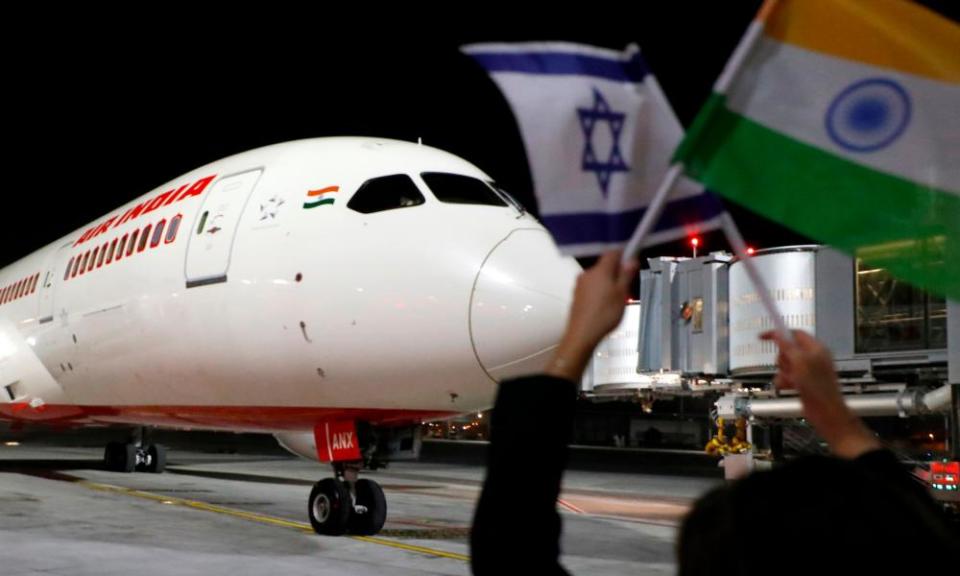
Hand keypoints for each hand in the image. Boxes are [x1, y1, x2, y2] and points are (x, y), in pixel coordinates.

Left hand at [545, 251, 638, 380]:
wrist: (581, 334)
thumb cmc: (605, 314)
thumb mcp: (621, 294)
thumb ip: (626, 275)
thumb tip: (631, 259)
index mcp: (600, 270)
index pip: (612, 252)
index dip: (623, 254)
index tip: (631, 263)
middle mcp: (587, 273)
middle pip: (605, 265)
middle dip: (616, 272)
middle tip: (626, 287)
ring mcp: (579, 284)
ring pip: (598, 277)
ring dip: (608, 282)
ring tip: (616, 299)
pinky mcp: (576, 295)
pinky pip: (591, 287)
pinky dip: (599, 291)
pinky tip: (604, 305)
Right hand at [760, 330, 880, 458]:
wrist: (825, 412)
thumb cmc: (817, 386)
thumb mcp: (800, 362)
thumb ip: (788, 346)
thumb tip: (778, 333)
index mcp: (816, 348)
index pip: (794, 333)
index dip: (778, 333)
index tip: (763, 337)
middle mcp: (812, 357)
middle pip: (787, 350)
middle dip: (783, 359)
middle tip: (788, 367)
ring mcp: (807, 370)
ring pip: (785, 364)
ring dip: (783, 372)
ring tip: (791, 380)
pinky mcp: (803, 381)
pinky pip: (786, 376)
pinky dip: (784, 381)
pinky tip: (789, 386)